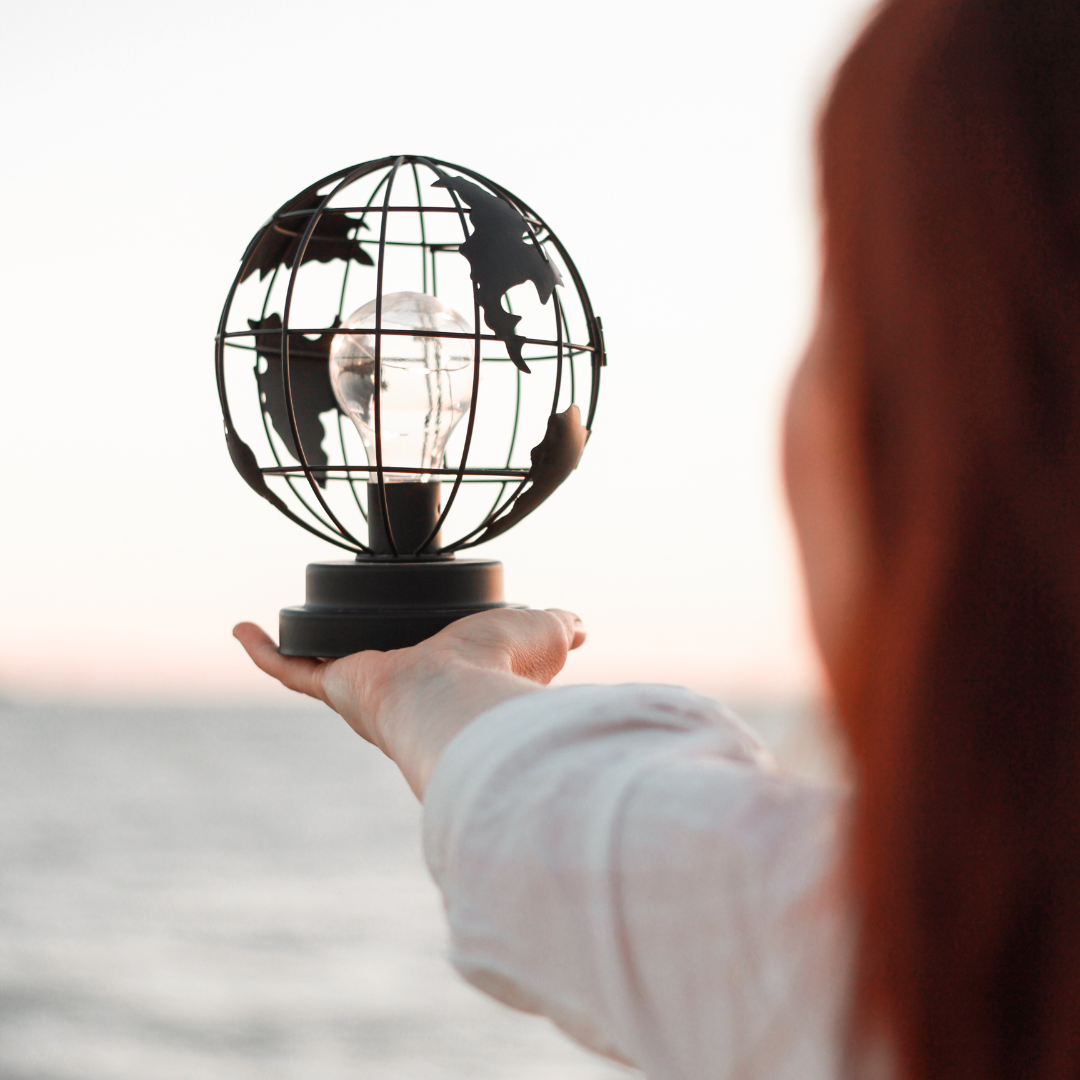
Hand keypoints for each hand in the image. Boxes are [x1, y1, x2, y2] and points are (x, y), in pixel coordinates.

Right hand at [233, 608, 585, 798]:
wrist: (459, 699)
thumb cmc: (504, 671)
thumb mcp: (542, 634)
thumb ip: (558, 628)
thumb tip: (579, 626)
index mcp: (445, 677)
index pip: (425, 661)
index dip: (417, 644)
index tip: (411, 630)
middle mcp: (399, 689)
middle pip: (367, 663)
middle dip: (351, 649)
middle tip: (339, 622)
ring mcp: (361, 689)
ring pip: (320, 665)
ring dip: (297, 648)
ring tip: (276, 624)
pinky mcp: (331, 684)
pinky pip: (288, 667)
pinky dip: (263, 649)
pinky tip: (241, 628)